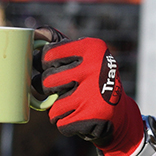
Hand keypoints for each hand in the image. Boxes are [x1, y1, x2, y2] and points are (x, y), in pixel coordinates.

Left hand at [39, 34, 144, 155]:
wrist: (119, 112)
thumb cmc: (90, 79)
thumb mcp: (81, 56)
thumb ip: (58, 42)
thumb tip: (36, 32)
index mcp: (91, 48)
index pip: (46, 55)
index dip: (42, 65)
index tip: (52, 68)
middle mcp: (94, 67)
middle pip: (46, 81)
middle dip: (48, 90)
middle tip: (63, 90)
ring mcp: (94, 92)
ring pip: (52, 105)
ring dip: (57, 109)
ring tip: (74, 104)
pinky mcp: (93, 116)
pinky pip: (60, 122)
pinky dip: (65, 123)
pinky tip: (80, 117)